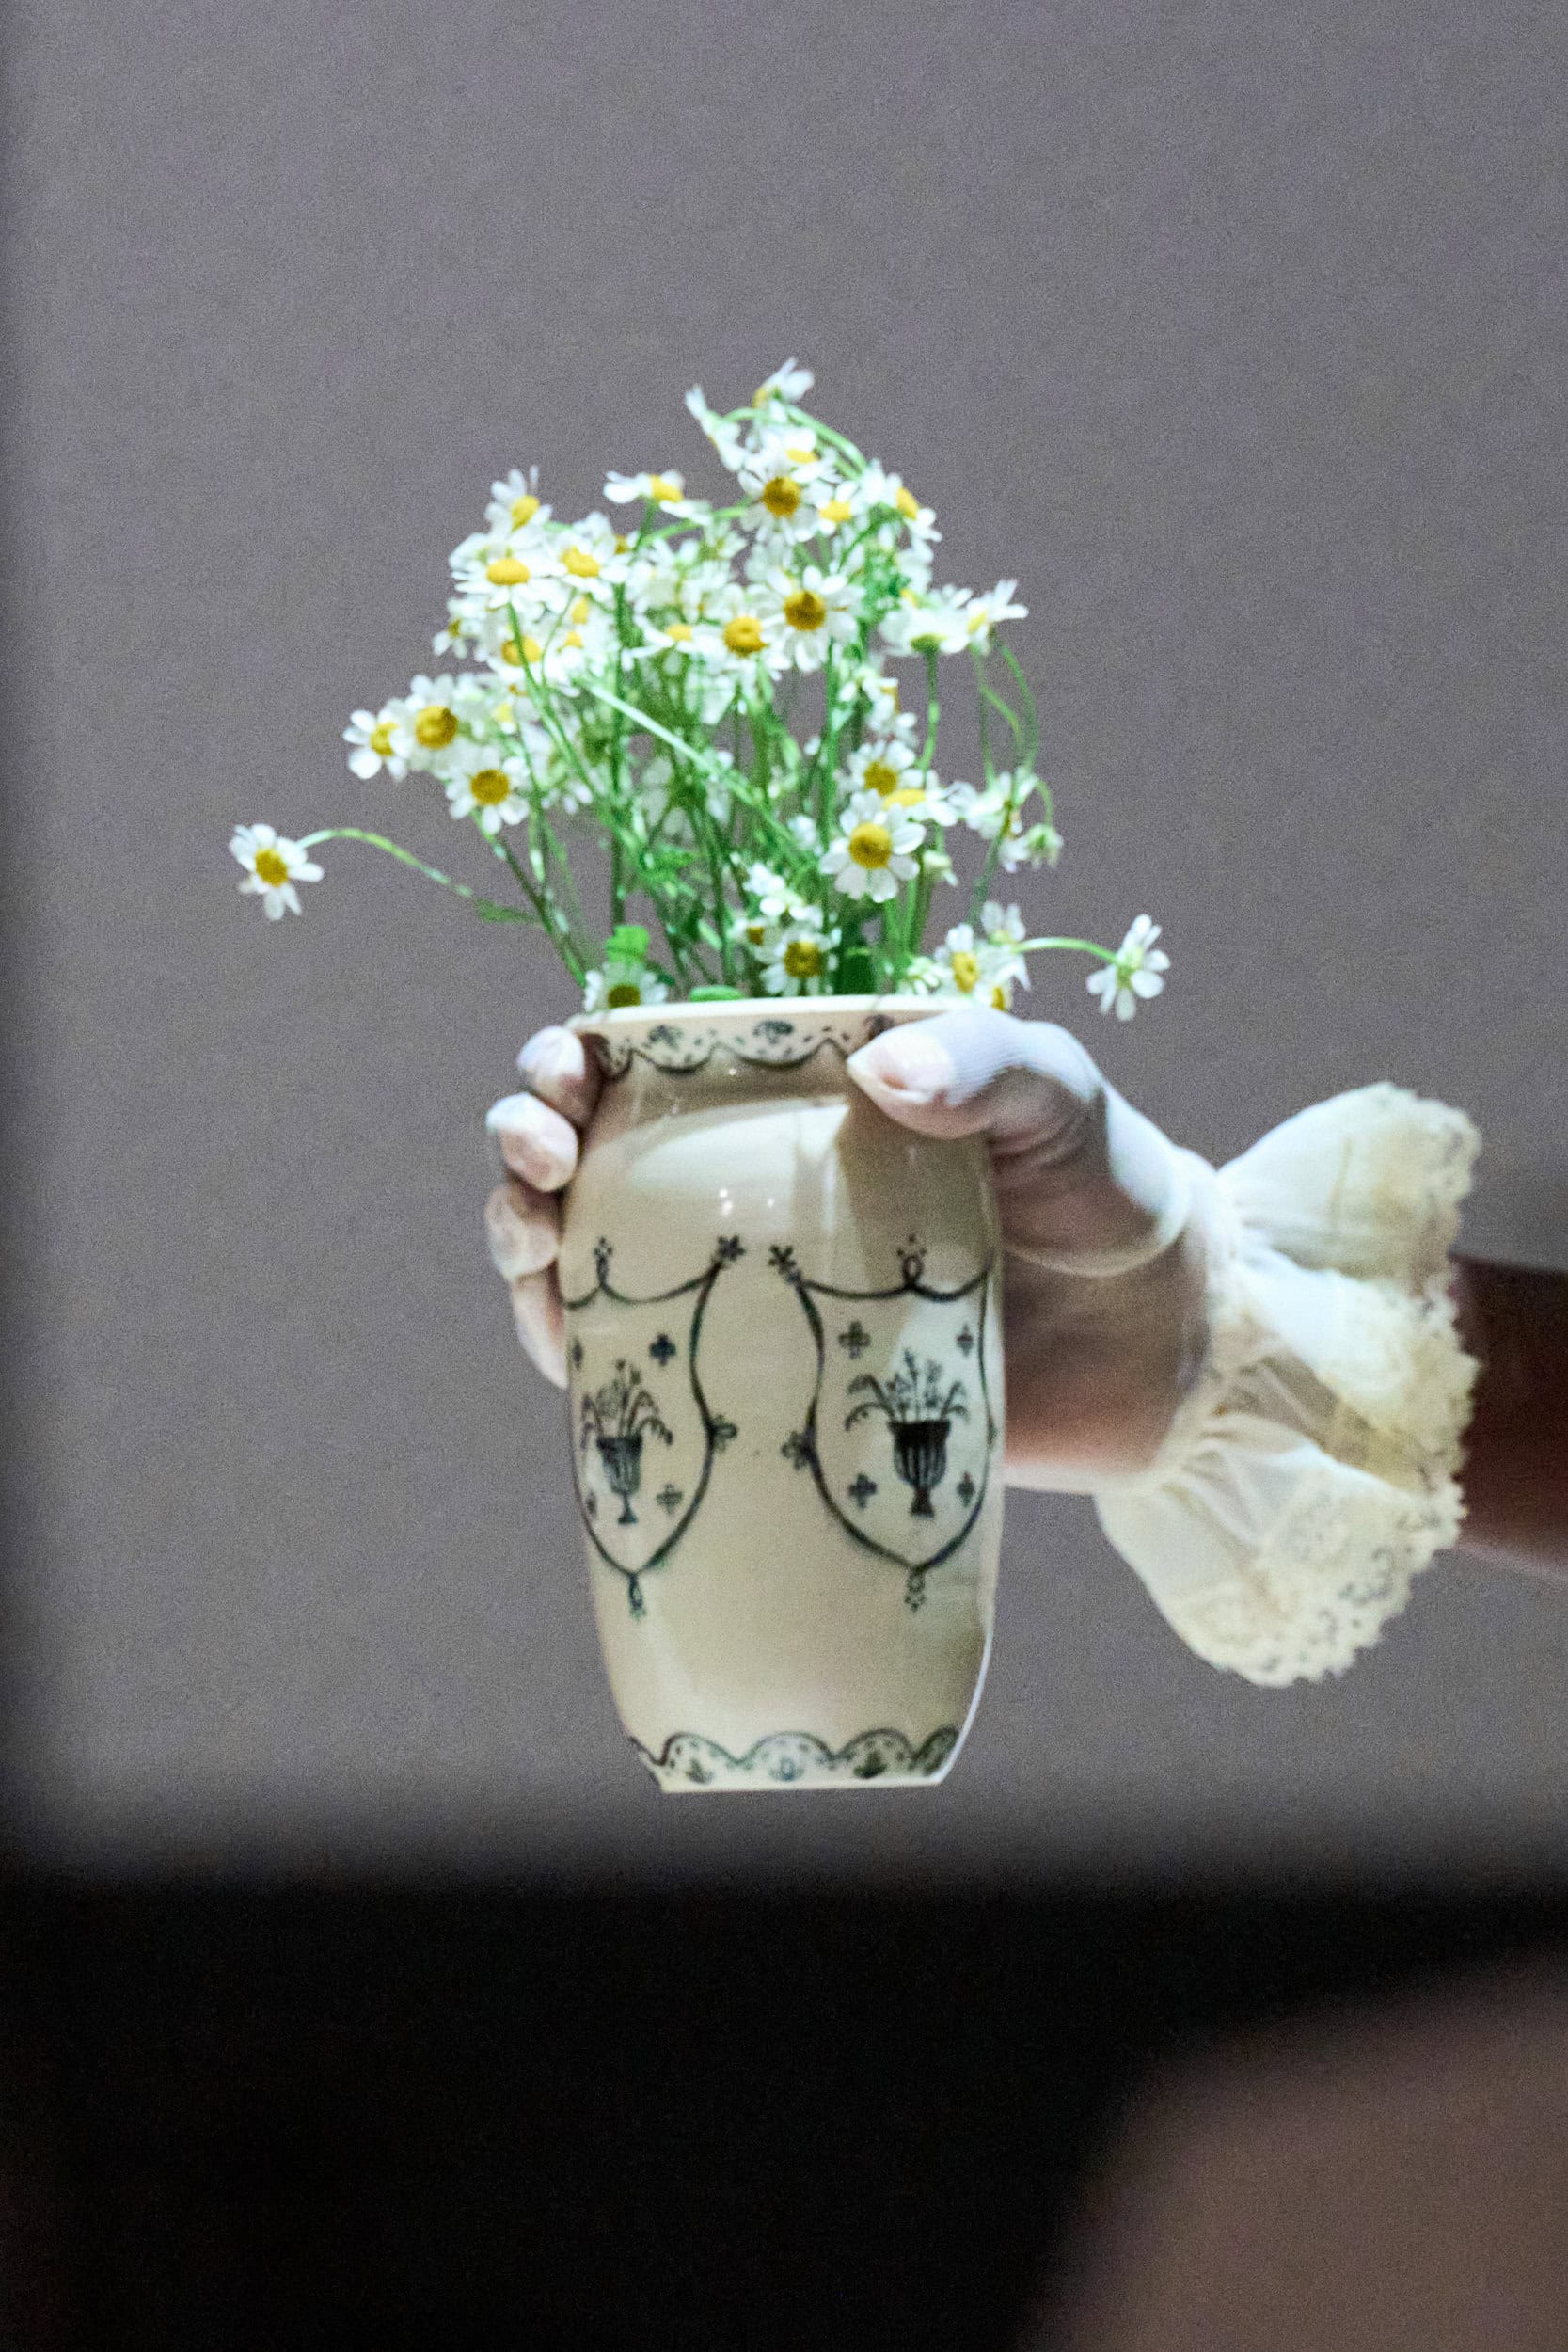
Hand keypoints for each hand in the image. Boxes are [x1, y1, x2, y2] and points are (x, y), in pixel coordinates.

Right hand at [484, 1010, 1218, 1490]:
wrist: (1159, 1354)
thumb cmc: (1106, 1195)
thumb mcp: (1061, 1099)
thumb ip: (988, 1061)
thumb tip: (883, 1075)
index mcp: (795, 1098)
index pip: (646, 1061)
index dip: (570, 1058)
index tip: (562, 1074)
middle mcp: (747, 1189)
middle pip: (585, 1158)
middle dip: (523, 1146)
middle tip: (541, 1162)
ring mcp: (746, 1294)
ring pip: (586, 1265)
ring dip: (522, 1248)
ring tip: (532, 1247)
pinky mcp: (762, 1393)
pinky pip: (639, 1378)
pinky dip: (579, 1365)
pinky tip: (565, 1351)